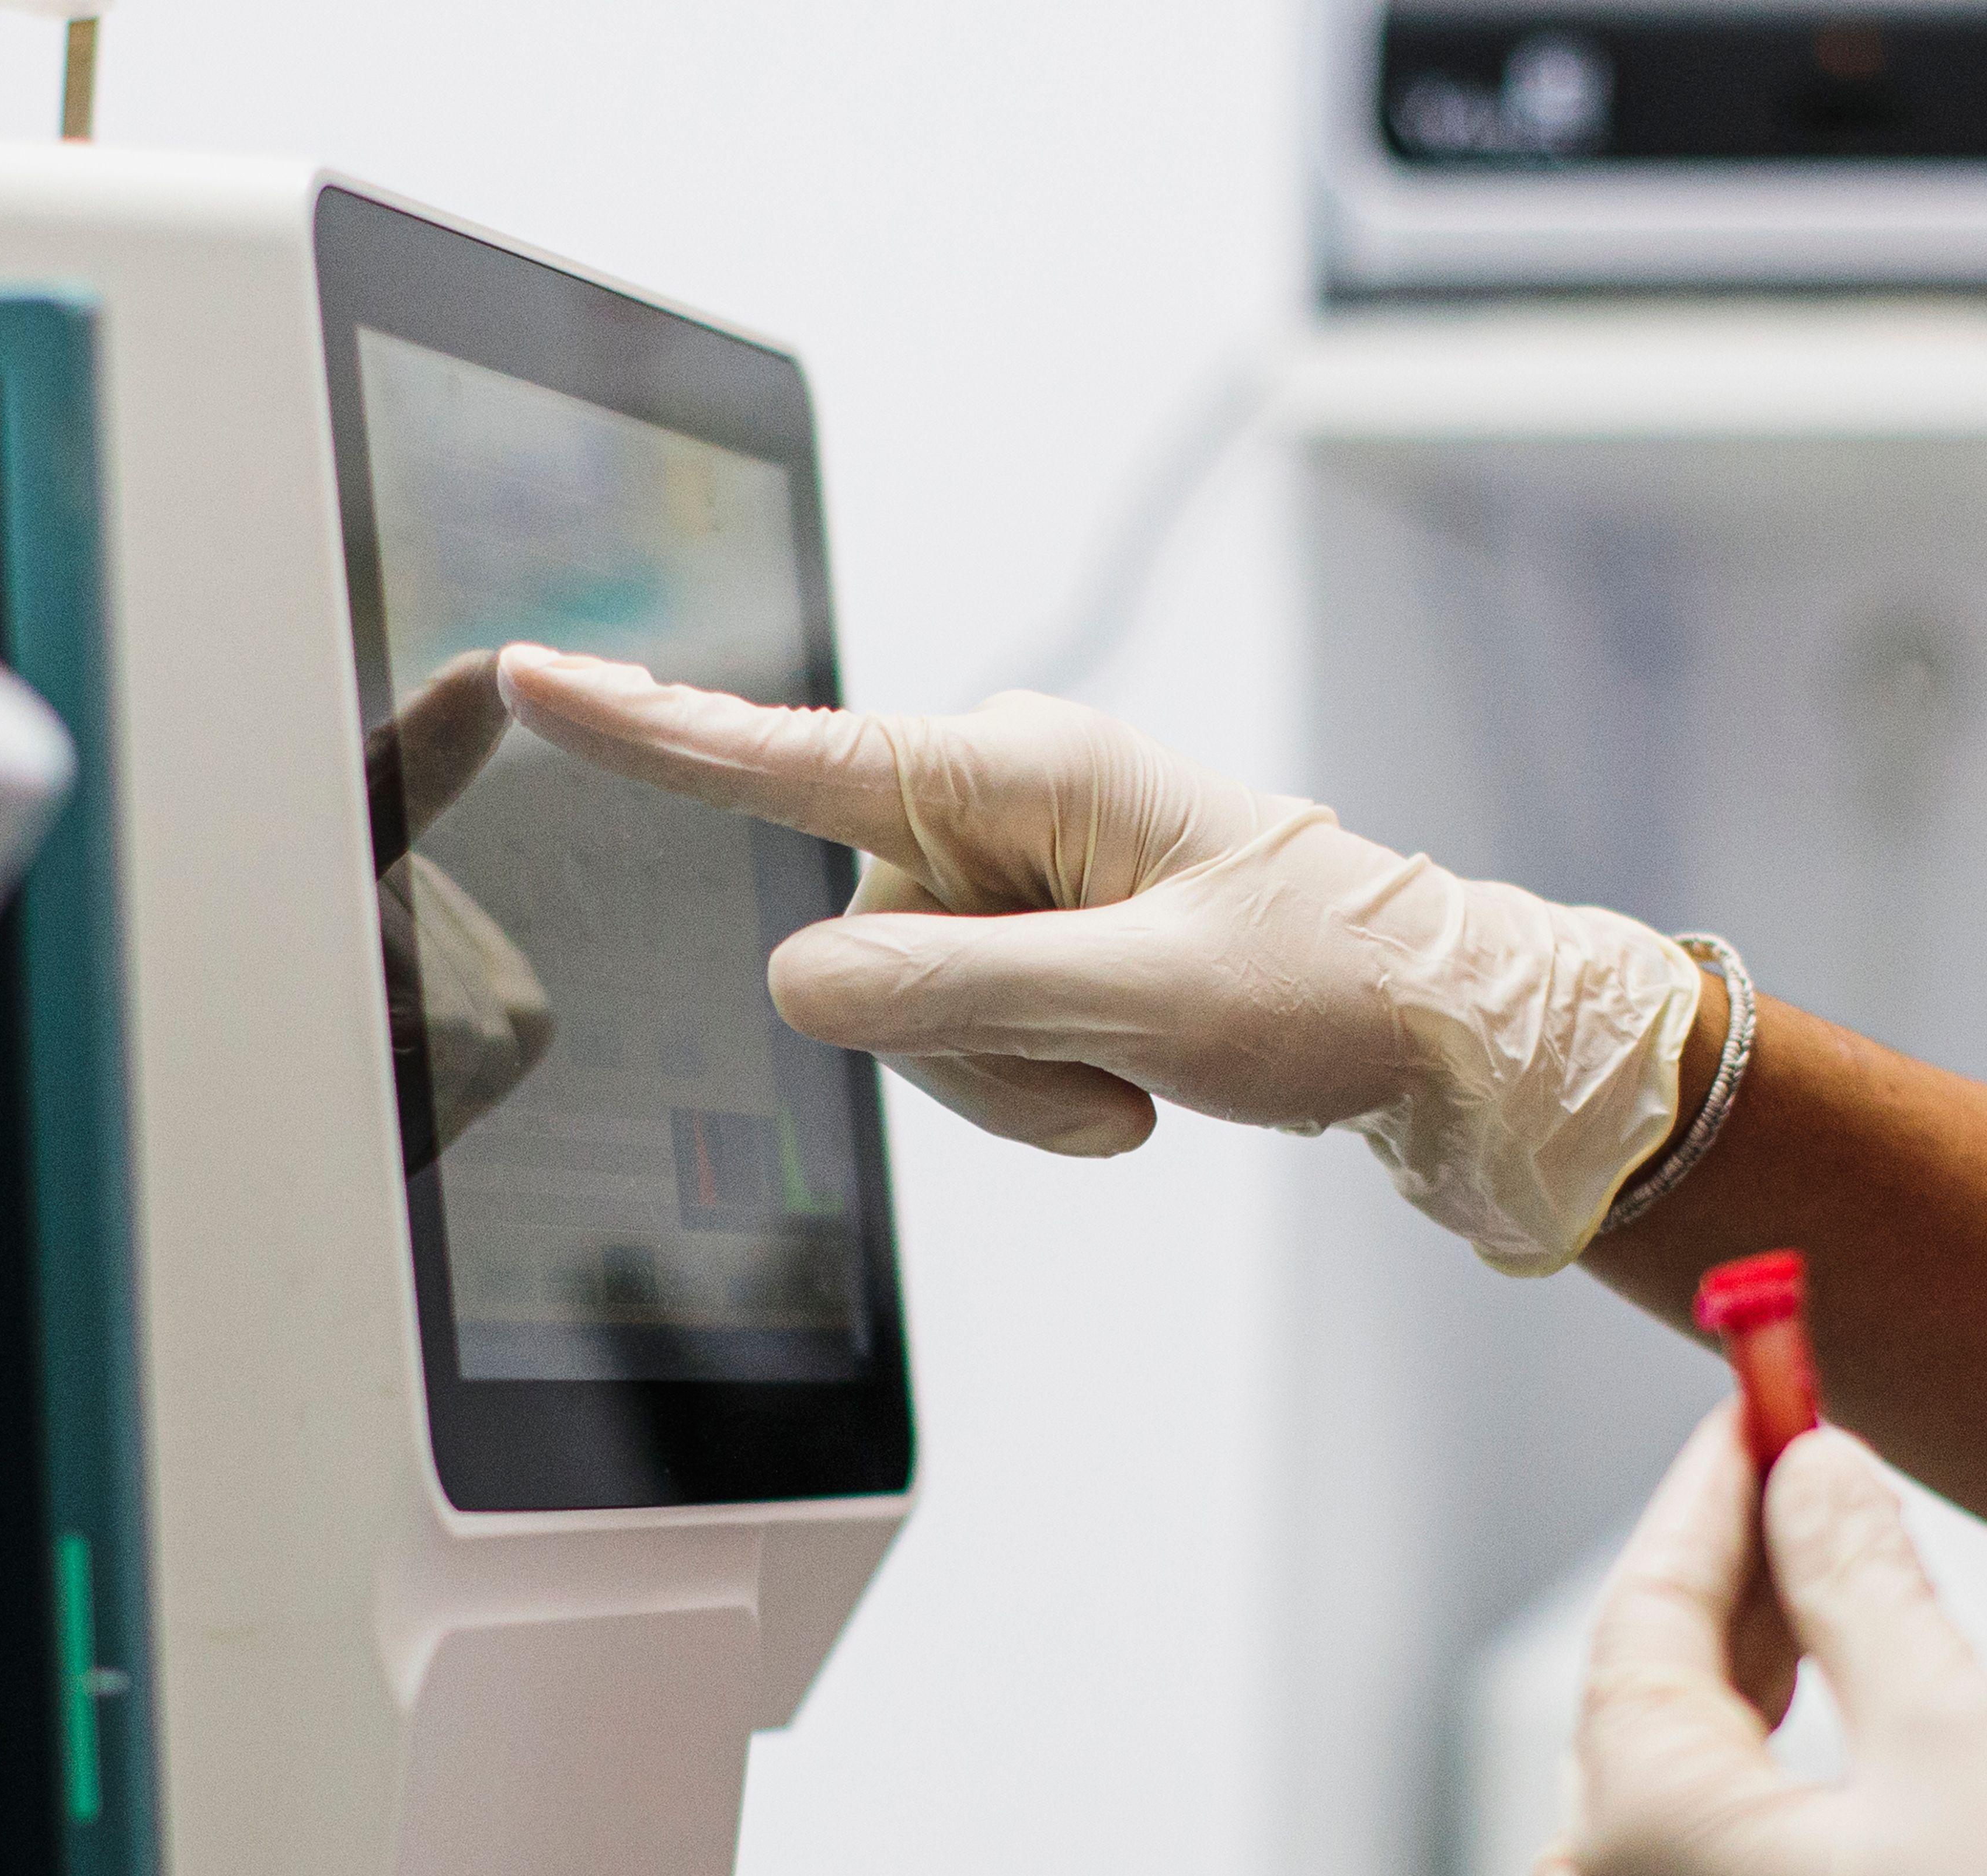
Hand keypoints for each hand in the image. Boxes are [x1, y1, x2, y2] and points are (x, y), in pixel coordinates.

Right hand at [497, 647, 1700, 1274]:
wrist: (1453, 1038)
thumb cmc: (1334, 992)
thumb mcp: (1145, 1002)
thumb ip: (960, 993)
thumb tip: (808, 980)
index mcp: (1028, 769)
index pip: (799, 759)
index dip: (656, 735)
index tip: (533, 679)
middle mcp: (1011, 802)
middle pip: (866, 934)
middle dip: (965, 1040)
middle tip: (1110, 1074)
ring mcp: (1027, 874)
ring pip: (910, 1005)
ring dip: (1013, 1078)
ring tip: (1140, 1085)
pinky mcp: (1048, 941)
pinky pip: (971, 1031)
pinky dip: (1041, 1083)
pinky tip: (1137, 1082)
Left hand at [1528, 1411, 1986, 1875]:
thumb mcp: (1953, 1724)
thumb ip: (1854, 1583)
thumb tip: (1809, 1477)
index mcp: (1648, 1854)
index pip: (1641, 1628)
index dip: (1705, 1509)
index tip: (1753, 1424)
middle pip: (1626, 1747)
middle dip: (1709, 1629)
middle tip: (1793, 1524)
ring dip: (1700, 1767)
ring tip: (1801, 1672)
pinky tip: (1813, 1850)